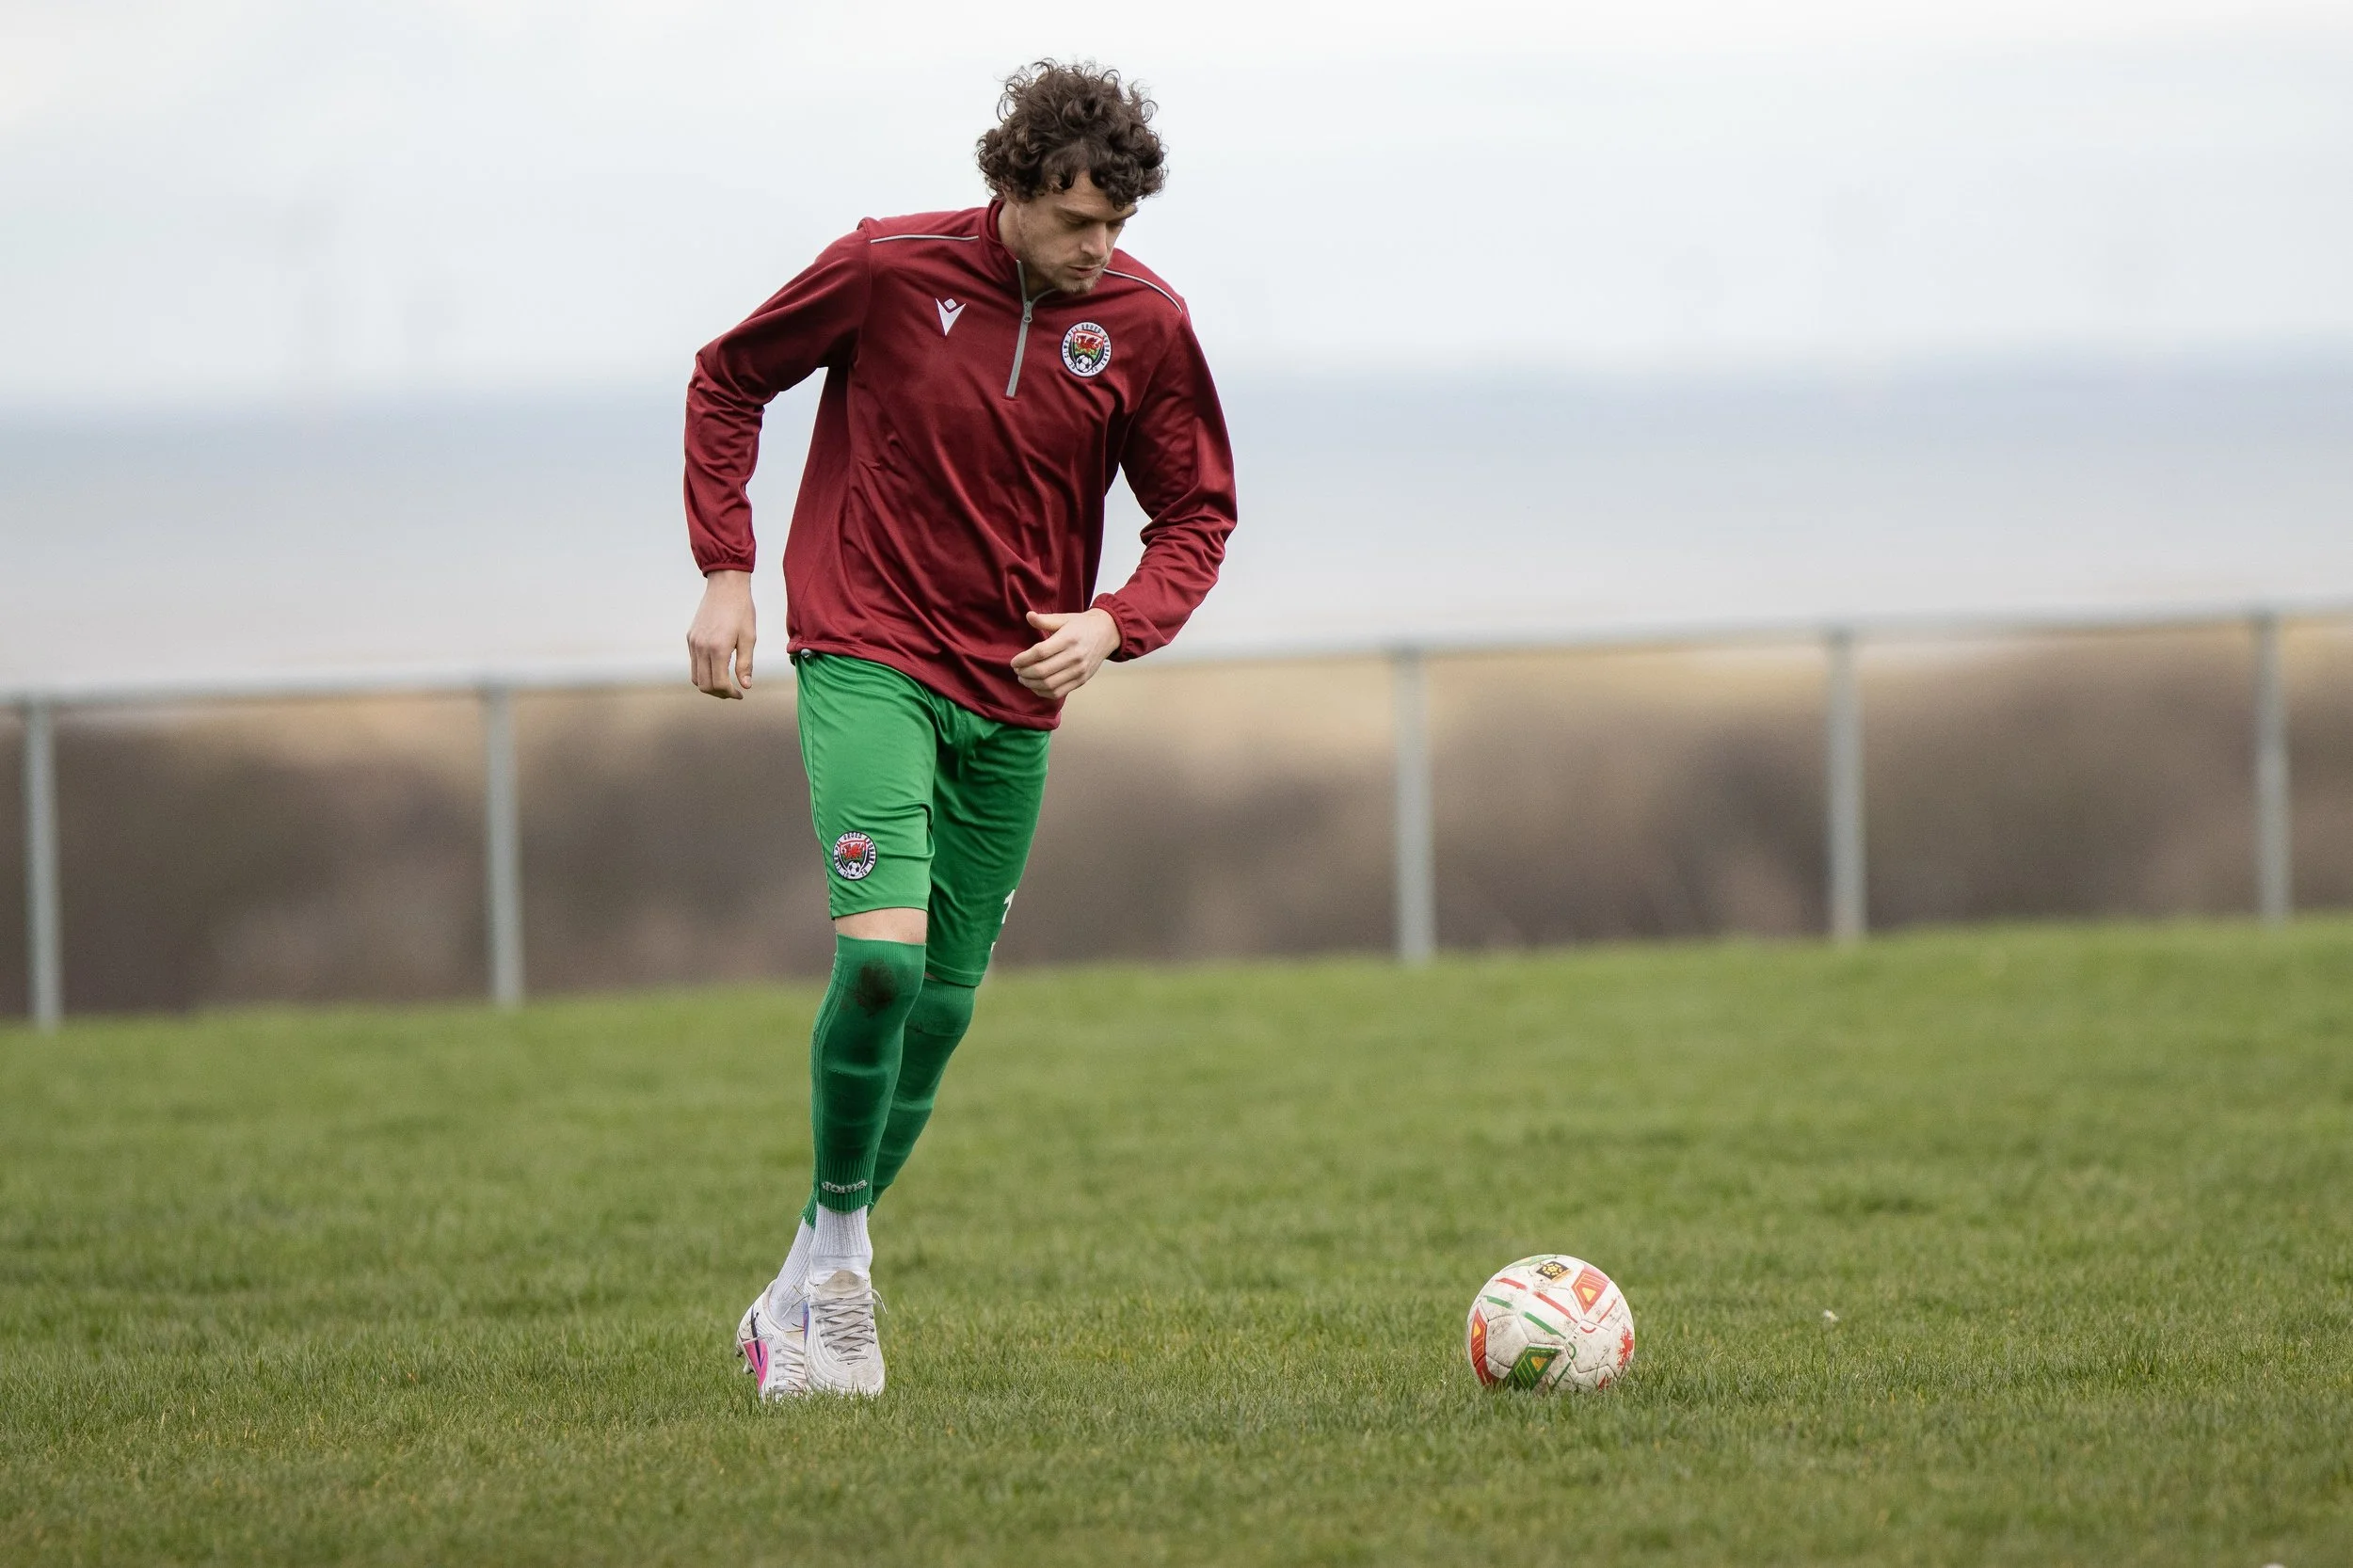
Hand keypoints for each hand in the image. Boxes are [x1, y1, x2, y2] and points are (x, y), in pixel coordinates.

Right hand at [687, 570, 756, 698]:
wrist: (726, 586)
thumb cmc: (742, 611)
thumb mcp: (749, 637)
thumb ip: (745, 664)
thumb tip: (746, 685)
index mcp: (717, 648)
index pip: (719, 683)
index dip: (730, 693)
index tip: (741, 693)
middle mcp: (701, 647)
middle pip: (704, 685)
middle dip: (719, 693)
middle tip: (733, 692)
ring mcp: (693, 643)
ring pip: (695, 677)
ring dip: (709, 684)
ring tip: (725, 683)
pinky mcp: (690, 638)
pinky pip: (693, 663)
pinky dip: (703, 672)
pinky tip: (718, 667)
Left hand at [1011, 607, 1120, 700]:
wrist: (1108, 633)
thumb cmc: (1082, 625)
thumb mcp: (1064, 618)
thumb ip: (1045, 620)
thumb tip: (1028, 616)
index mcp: (1068, 638)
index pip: (1040, 652)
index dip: (1023, 659)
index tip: (1014, 661)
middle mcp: (1075, 656)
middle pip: (1042, 671)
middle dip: (1024, 673)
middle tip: (1017, 671)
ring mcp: (1079, 670)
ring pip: (1049, 684)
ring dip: (1031, 684)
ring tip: (1023, 678)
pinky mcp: (1081, 680)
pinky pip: (1058, 692)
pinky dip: (1043, 692)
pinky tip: (1035, 686)